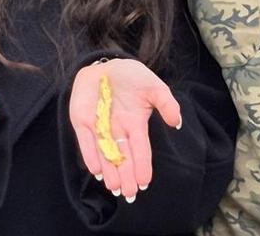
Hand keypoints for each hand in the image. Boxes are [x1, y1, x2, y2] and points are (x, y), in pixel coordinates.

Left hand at [68, 59, 181, 201]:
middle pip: (123, 157)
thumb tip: (177, 123)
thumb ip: (167, 103)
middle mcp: (118, 130)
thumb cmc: (132, 77)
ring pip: (105, 153)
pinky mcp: (82, 121)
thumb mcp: (153, 86)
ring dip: (110, 171)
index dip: (142, 165)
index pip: (140, 148)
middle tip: (130, 193)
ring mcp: (100, 127)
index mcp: (136, 124)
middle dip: (126, 175)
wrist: (105, 65)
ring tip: (114, 188)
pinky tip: (96, 169)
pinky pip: (86, 141)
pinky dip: (90, 155)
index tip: (145, 181)